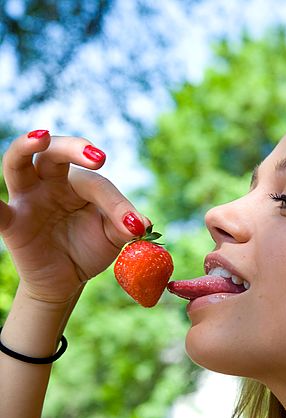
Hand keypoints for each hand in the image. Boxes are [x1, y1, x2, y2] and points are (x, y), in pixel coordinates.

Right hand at [0, 131, 149, 303]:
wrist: (67, 280)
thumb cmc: (88, 249)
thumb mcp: (112, 237)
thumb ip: (125, 226)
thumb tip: (141, 223)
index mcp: (78, 184)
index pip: (96, 184)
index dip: (117, 204)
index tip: (134, 225)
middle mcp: (50, 183)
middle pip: (54, 154)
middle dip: (75, 149)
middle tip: (98, 157)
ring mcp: (27, 199)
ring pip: (18, 163)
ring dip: (26, 146)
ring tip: (41, 137)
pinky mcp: (12, 223)